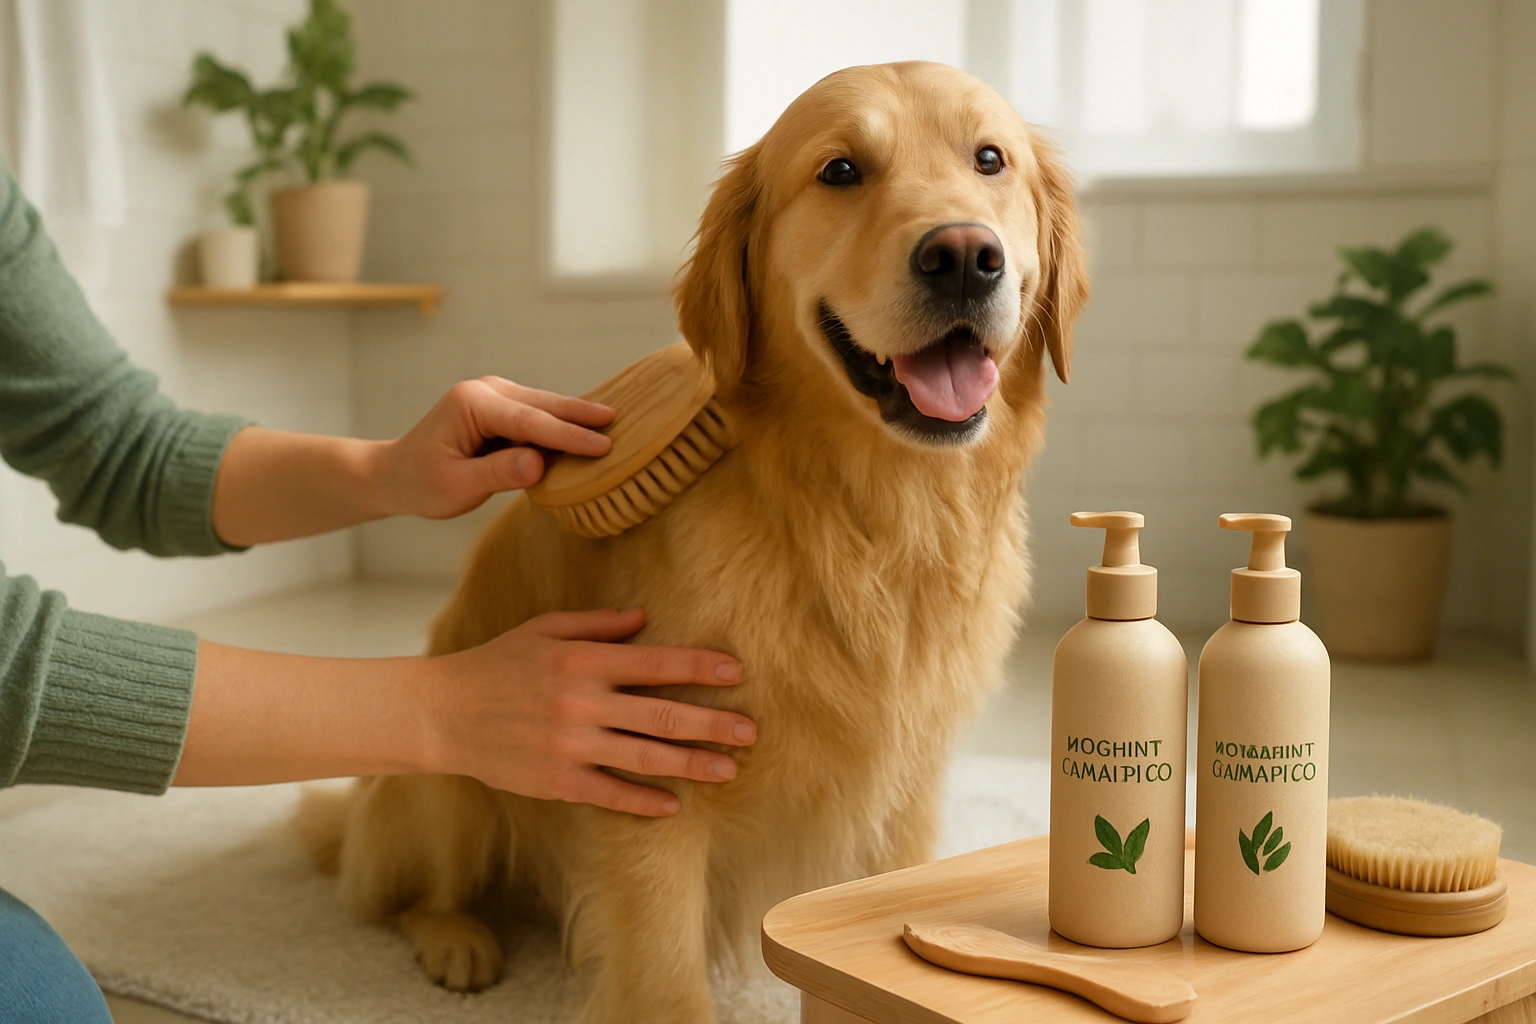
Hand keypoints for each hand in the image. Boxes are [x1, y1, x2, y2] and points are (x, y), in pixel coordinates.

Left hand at [375, 377, 615, 519]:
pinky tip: (587, 428)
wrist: (396, 474)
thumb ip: (498, 473)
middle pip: (542, 404)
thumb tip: (540, 463)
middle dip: (580, 415)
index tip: (602, 445)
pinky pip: (536, 414)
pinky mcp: (500, 407)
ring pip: (543, 405)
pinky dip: (560, 422)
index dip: (568, 435)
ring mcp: (493, 394)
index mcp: (470, 404)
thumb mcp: (456, 486)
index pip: (529, 421)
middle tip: (618, 422)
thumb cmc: (421, 483)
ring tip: (611, 422)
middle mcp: (484, 390)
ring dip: (574, 416)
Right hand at [424, 608, 755, 816]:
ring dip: (692, 765)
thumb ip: (597, 625)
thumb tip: (644, 617)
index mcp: (582, 662)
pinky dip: (643, 800)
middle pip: (662, 715)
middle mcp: (582, 703)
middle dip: (712, 723)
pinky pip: (610, 794)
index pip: (655, 663)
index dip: (700, 668)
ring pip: (646, 758)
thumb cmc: (497, 664)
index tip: (736, 673)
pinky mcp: (557, 781)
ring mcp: (571, 746)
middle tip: (751, 731)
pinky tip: (673, 804)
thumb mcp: (544, 630)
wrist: (443, 713)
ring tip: (728, 770)